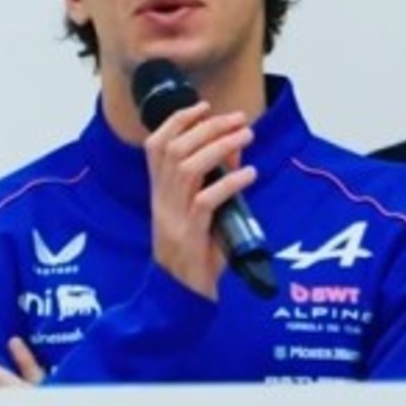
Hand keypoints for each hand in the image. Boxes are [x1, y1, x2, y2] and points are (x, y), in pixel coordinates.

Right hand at [143, 101, 256, 300]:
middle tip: (239, 119)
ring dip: (219, 147)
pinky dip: (229, 183)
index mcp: (159, 193)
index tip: (204, 107)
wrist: (180, 298)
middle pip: (175, 150)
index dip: (177, 120)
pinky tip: (249, 175)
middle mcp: (162, 201)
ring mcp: (174, 218)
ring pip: (188, 169)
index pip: (156, 146)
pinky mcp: (190, 236)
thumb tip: (235, 151)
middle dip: (208, 127)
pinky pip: (206, 201)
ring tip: (246, 136)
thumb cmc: (194, 255)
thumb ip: (214, 182)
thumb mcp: (203, 214)